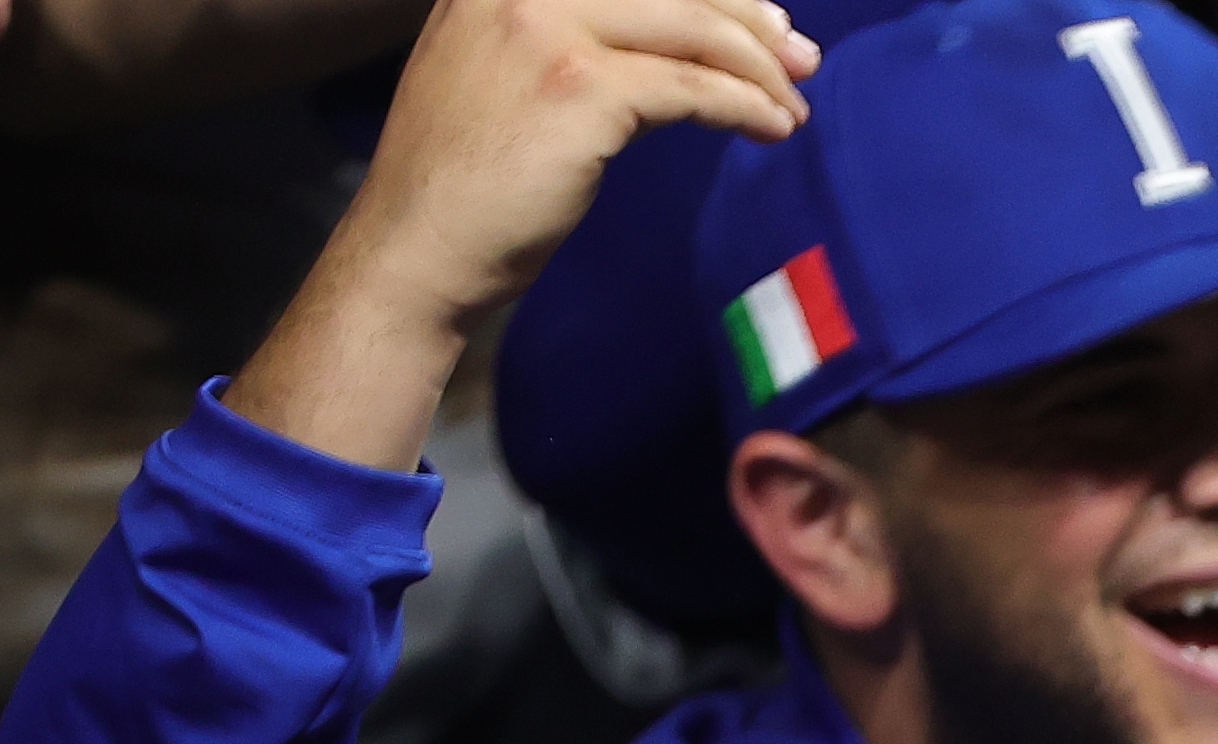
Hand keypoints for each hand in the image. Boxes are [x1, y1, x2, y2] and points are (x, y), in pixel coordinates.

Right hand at [232, 0, 812, 462]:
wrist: (417, 246)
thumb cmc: (467, 182)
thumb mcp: (503, 75)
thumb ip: (570, 42)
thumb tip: (666, 45)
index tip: (757, 15)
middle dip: (747, 17)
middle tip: (800, 56)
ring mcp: (546, 29)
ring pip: (691, 26)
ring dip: (759, 65)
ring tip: (794, 102)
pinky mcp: (579, 88)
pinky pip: (692, 87)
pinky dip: (744, 106)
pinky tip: (773, 128)